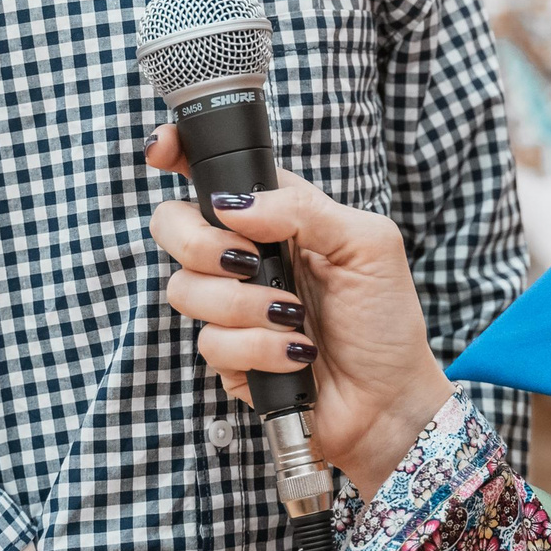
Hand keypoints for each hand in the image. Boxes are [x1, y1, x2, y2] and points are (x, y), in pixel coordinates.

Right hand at [148, 126, 453, 494]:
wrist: (389, 398)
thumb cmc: (386, 317)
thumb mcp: (366, 244)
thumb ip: (301, 209)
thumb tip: (233, 204)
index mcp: (276, 214)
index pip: (214, 173)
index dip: (175, 155)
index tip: (161, 153)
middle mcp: (245, 254)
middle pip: (172, 225)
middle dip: (202, 244)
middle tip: (249, 261)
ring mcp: (231, 305)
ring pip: (184, 289)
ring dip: (244, 306)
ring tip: (295, 317)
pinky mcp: (228, 355)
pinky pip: (210, 342)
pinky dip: (259, 348)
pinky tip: (296, 354)